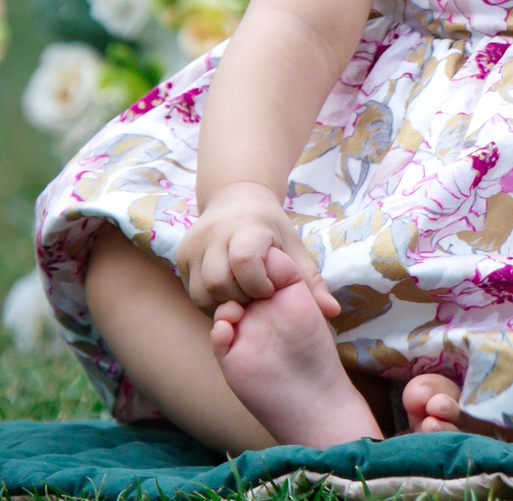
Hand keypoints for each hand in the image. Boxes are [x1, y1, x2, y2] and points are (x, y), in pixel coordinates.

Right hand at [176, 180, 339, 315]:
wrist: (235, 199)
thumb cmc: (270, 227)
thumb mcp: (293, 246)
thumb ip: (310, 280)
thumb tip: (333, 311)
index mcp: (245, 226)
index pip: (244, 260)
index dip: (258, 283)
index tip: (270, 288)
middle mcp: (212, 235)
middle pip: (219, 283)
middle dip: (240, 299)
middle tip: (256, 297)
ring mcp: (192, 246)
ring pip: (200, 293)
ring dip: (222, 304)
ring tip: (242, 297)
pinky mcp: (179, 259)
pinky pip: (192, 292)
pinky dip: (210, 301)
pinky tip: (227, 294)